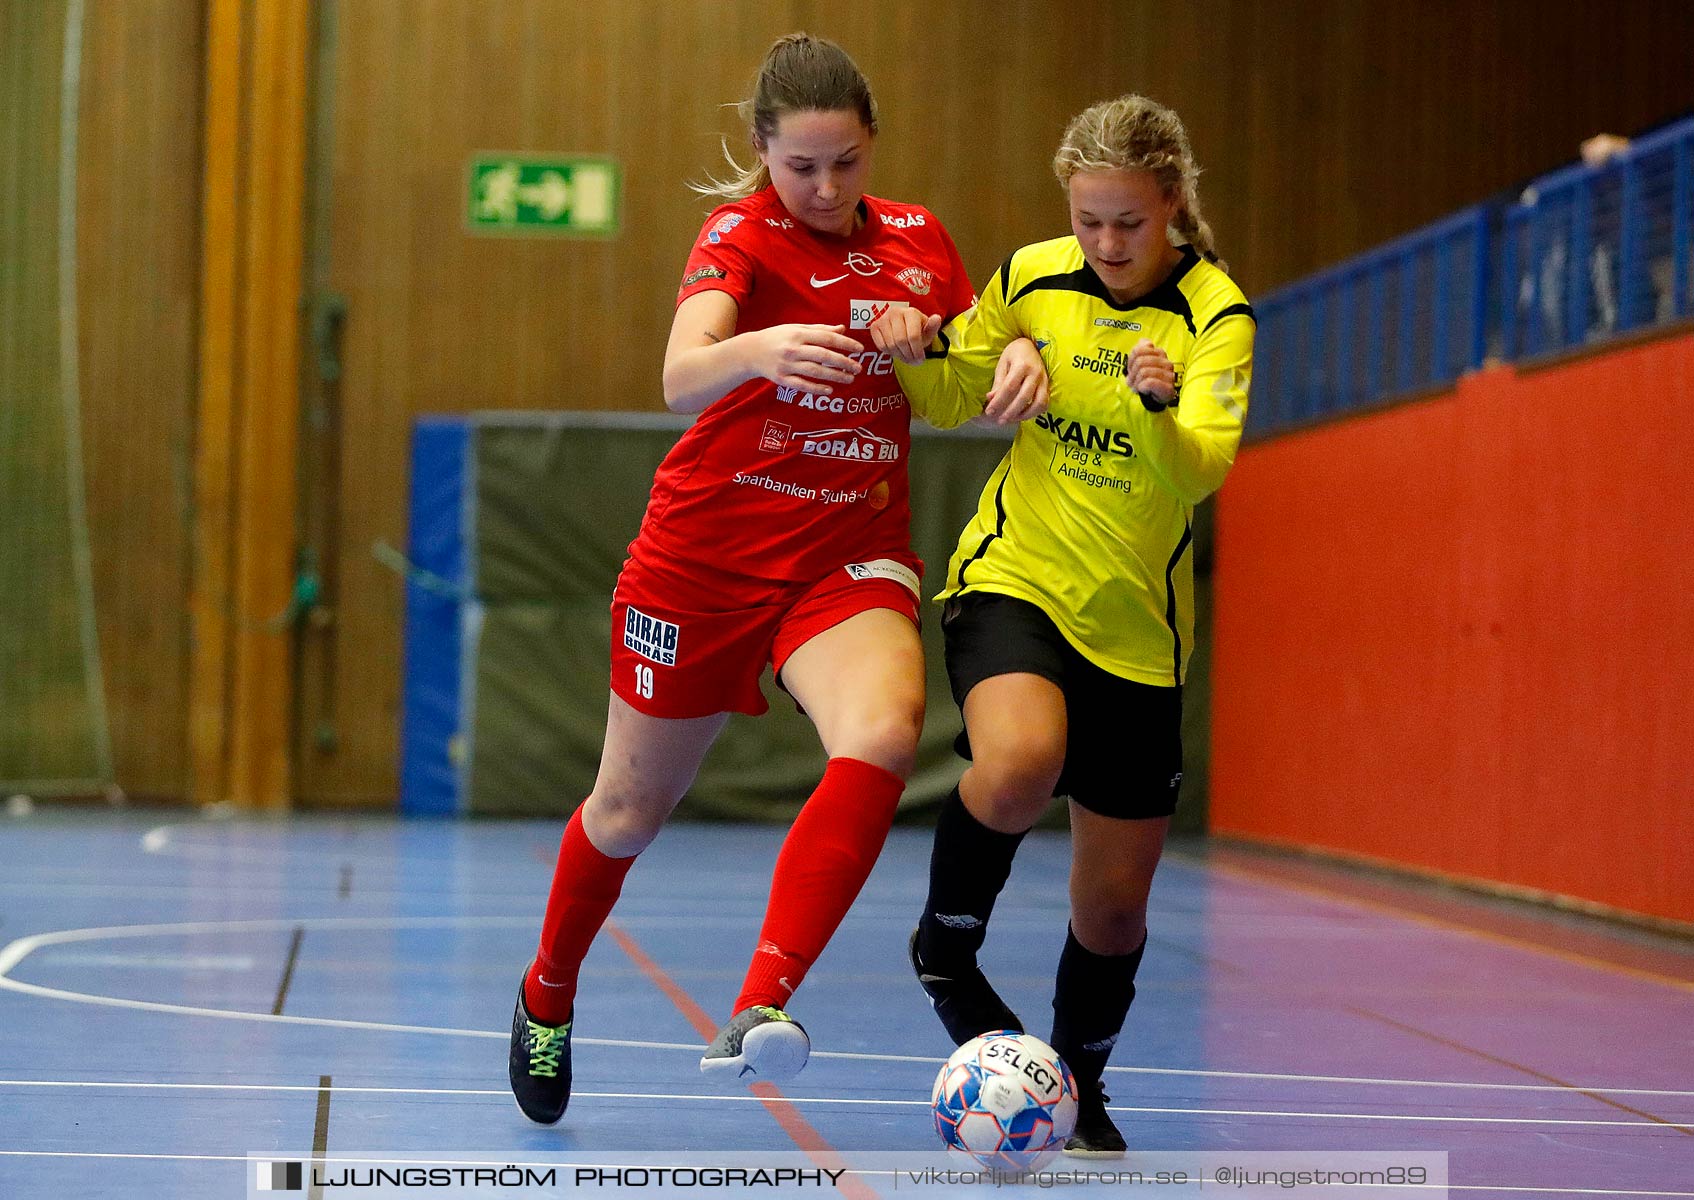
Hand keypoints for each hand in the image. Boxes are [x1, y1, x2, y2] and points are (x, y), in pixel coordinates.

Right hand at [749, 323, 864, 392]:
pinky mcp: (782, 379)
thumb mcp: (796, 328)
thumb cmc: (777, 338)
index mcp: (798, 334)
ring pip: (815, 372)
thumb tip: (843, 329)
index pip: (827, 338)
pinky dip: (817, 388)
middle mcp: (793, 349)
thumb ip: (820, 330)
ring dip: (835, 376)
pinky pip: (802, 385)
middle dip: (844, 362)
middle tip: (859, 368)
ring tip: (849, 379)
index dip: (845, 344)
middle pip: (823, 356)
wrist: (750, 351)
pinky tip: (830, 390)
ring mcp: (787, 365)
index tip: (859, 349)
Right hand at [869, 307, 944, 364]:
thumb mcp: (928, 331)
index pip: (913, 336)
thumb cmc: (918, 330)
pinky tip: (896, 351)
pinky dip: (889, 352)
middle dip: (908, 355)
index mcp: (911, 312)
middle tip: (913, 361)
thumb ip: (932, 327)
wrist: (904, 327)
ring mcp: (883, 319)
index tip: (921, 359)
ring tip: (906, 357)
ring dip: (899, 356)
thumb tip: (937, 318)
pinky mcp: (874, 326)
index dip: (917, 351)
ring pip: (890, 345)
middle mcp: (895, 312)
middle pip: (900, 341)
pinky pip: (881, 345)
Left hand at [983, 337, 1048, 424]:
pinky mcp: (1048, 386)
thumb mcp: (1003, 364)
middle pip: (1023, 397)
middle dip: (1010, 412)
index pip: (1009, 387)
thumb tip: (990, 399)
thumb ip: (998, 382)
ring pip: (1038, 403)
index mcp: (1021, 365)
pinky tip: (1023, 415)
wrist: (1031, 345)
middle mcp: (1035, 373)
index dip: (999, 401)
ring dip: (1025, 415)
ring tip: (1012, 420)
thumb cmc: (1014, 354)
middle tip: (999, 421)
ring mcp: (1044, 380)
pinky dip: (1034, 412)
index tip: (989, 411)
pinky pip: (1044, 403)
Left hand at [1126, 338, 1176, 406]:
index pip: (1138, 350)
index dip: (1130, 361)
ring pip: (1144, 372)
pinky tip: (1144, 391)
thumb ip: (1140, 350)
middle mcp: (1167, 363)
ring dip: (1136, 383)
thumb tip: (1144, 342)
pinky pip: (1149, 382)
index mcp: (1159, 353)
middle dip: (1132, 374)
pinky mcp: (1169, 388)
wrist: (1153, 401)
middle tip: (1134, 382)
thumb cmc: (1144, 382)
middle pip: (1140, 361)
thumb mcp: (1138, 365)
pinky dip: (1142, 388)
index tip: (1131, 370)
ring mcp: (1169, 375)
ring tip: (1138, 388)